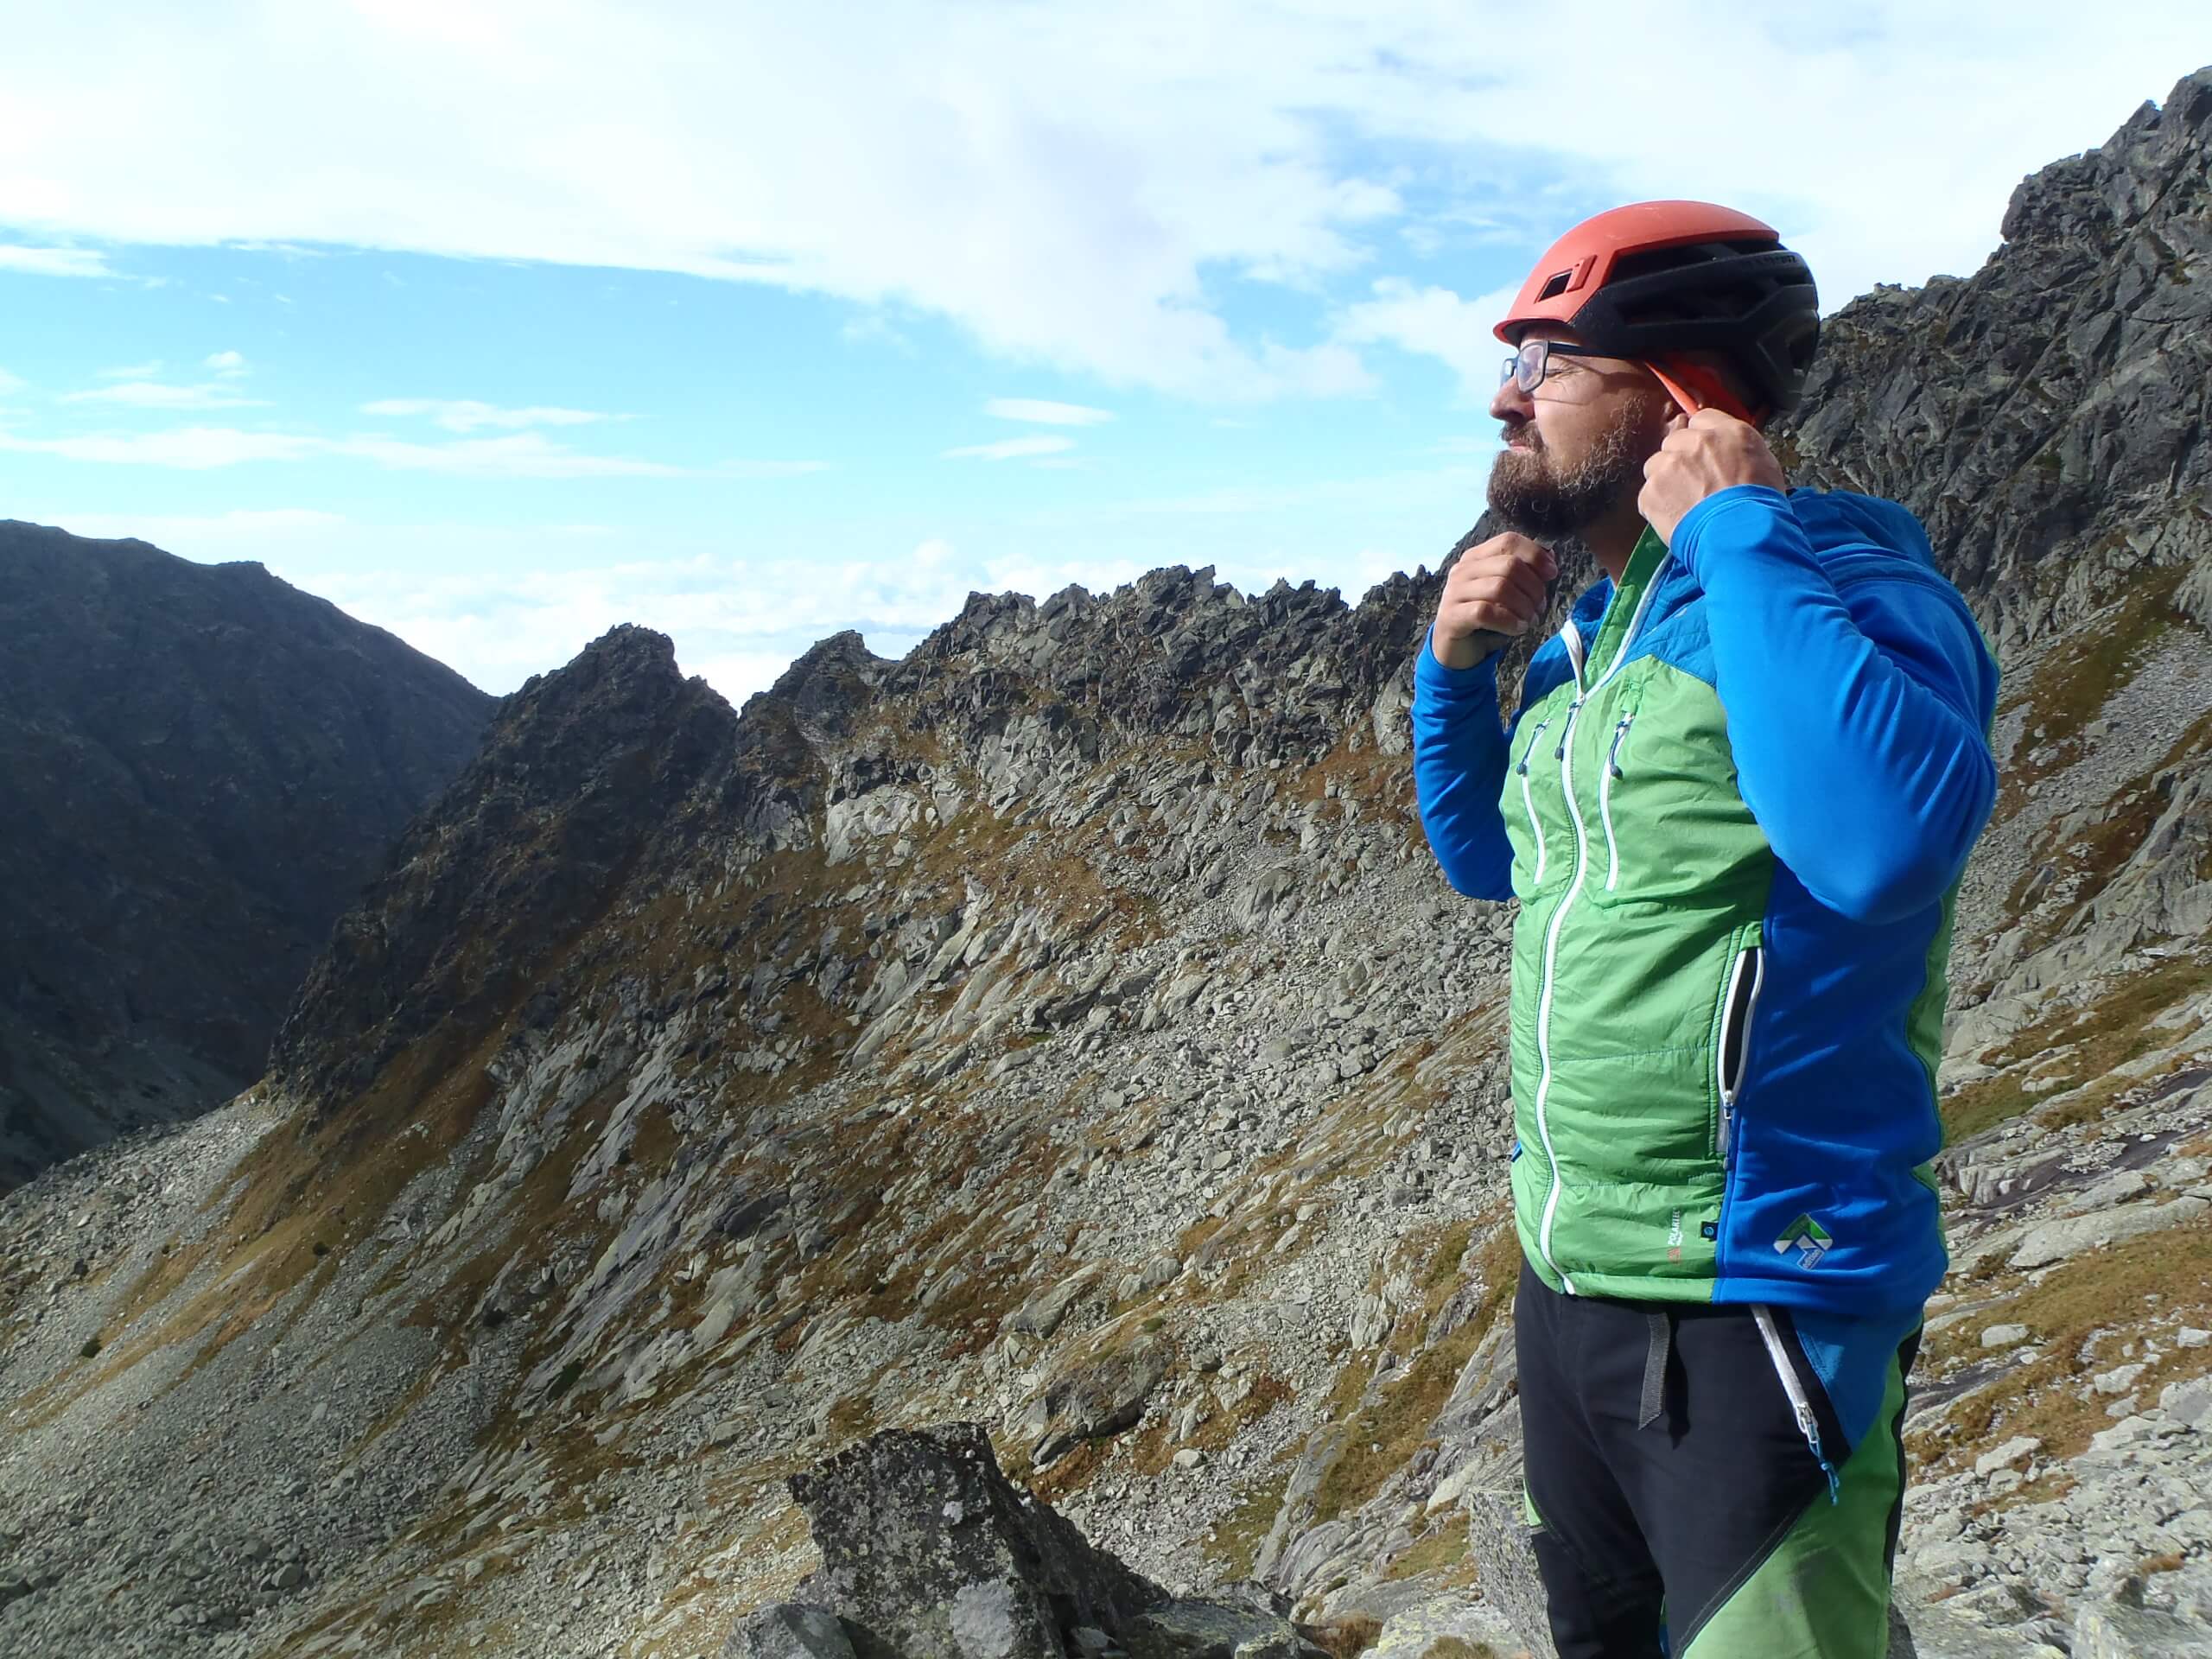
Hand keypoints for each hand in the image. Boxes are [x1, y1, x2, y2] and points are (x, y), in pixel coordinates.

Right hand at [1432, 532, 1557, 668]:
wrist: (1457, 651)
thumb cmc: (1486, 620)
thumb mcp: (1508, 593)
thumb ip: (1525, 574)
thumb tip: (1550, 557)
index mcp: (1476, 558)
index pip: (1508, 541)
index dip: (1535, 554)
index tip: (1552, 573)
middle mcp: (1462, 570)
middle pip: (1509, 565)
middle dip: (1534, 587)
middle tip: (1540, 607)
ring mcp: (1454, 592)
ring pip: (1500, 588)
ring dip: (1524, 607)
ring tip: (1529, 620)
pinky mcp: (1451, 616)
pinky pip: (1485, 612)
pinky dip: (1509, 621)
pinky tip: (1517, 629)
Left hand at [1639, 408, 1786, 544]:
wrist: (1741, 536)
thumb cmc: (1760, 507)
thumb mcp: (1765, 465)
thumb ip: (1738, 450)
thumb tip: (1727, 452)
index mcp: (1728, 432)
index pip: (1702, 419)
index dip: (1700, 439)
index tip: (1702, 454)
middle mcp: (1695, 441)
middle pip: (1674, 441)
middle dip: (1680, 460)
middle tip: (1694, 484)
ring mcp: (1669, 464)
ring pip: (1655, 465)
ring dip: (1665, 481)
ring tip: (1684, 504)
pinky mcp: (1651, 490)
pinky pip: (1647, 495)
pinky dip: (1657, 507)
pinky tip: (1675, 518)